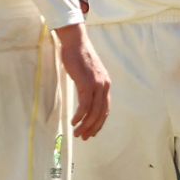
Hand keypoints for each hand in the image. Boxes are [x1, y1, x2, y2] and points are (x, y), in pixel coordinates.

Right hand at [54, 23, 110, 139]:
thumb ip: (89, 84)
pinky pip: (84, 105)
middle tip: (84, 137)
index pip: (105, 109)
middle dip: (93, 128)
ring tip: (77, 133)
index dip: (99, 123)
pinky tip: (73, 122)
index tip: (91, 132)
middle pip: (101, 113)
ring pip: (93, 112)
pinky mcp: (86, 83)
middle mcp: (104, 85)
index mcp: (105, 84)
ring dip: (85, 125)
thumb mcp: (87, 73)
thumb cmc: (78, 56)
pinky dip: (80, 116)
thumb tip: (84, 95)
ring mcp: (96, 84)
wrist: (75, 41)